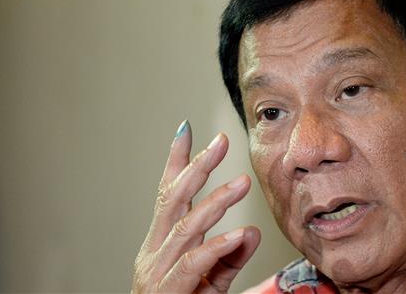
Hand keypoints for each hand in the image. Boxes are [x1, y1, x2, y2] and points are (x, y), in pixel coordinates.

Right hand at [132, 121, 260, 292]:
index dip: (176, 161)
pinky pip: (195, 265)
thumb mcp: (210, 282)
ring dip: (215, 203)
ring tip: (243, 183)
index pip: (168, 194)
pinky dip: (219, 248)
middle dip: (196, 167)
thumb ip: (228, 257)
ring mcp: (157, 272)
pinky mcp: (168, 292)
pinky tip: (240, 234)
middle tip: (221, 142)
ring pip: (186, 228)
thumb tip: (251, 230)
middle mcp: (154, 251)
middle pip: (174, 200)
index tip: (186, 129)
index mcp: (161, 243)